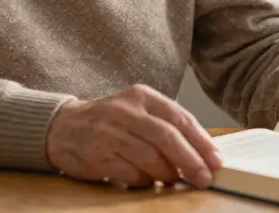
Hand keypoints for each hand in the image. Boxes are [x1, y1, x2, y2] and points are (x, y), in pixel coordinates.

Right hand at [46, 84, 222, 187]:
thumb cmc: (110, 121)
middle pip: (167, 137)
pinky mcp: (96, 154)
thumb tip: (201, 153)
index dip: (201, 141)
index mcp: (142, 96)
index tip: (216, 160)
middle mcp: (126, 111)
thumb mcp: (138, 111)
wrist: (62, 127)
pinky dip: (143, 180)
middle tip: (204, 177)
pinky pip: (129, 172)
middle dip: (190, 160)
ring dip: (167, 173)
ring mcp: (109, 132)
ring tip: (173, 180)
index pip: (180, 117)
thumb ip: (166, 126)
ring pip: (149, 157)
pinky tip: (147, 181)